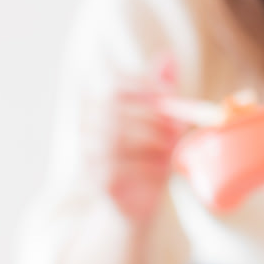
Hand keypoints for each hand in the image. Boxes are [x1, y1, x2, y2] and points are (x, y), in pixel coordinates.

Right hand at [82, 78, 184, 221]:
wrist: (135, 208)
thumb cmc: (147, 162)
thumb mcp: (160, 124)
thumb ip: (161, 92)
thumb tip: (167, 55)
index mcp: (96, 110)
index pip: (113, 86)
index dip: (143, 86)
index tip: (170, 97)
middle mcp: (85, 130)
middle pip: (114, 107)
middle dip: (153, 116)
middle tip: (178, 128)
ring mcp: (88, 155)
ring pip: (121, 136)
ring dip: (155, 141)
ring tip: (171, 151)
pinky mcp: (97, 180)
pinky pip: (125, 165)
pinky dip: (150, 167)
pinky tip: (161, 172)